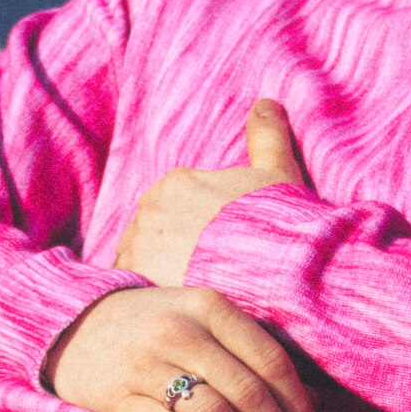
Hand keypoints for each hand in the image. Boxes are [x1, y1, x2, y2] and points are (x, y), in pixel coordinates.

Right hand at [43, 286, 316, 411]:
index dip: (297, 400)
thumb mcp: (200, 318)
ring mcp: (145, 365)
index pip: (270, 359)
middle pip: (247, 391)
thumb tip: (312, 400)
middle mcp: (178, 331)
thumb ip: (250, 350)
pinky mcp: (117, 400)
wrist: (73, 325)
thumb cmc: (154, 325)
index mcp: (207, 306)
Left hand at [112, 96, 309, 291]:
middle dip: (168, 250)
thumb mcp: (278, 172)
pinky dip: (146, 297)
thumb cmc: (279, 222)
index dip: (191, 229)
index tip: (209, 249)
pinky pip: (131, 289)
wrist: (274, 268)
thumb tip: (267, 102)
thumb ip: (268, 135)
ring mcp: (139, 245)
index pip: (172, 204)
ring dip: (154, 273)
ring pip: (138, 260)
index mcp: (178, 182)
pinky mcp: (137, 280)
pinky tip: (170, 308)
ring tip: (184, 294)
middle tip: (196, 275)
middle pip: (152, 232)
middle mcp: (151, 209)